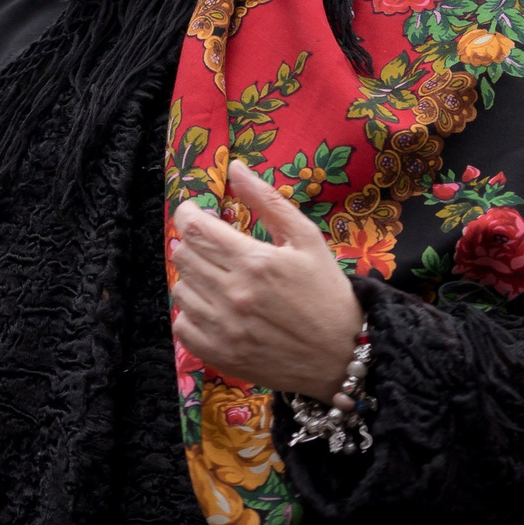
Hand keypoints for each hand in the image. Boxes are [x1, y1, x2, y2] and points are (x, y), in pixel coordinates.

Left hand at [168, 161, 364, 400]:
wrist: (343, 356)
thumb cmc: (328, 292)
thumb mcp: (307, 239)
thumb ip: (268, 201)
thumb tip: (236, 168)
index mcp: (254, 262)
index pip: (193, 228)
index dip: (188, 215)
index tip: (197, 214)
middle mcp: (233, 296)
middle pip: (182, 256)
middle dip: (193, 243)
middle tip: (214, 246)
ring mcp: (224, 330)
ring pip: (180, 290)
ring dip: (193, 278)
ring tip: (219, 278)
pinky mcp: (220, 356)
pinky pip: (182, 326)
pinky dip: (192, 314)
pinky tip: (216, 309)